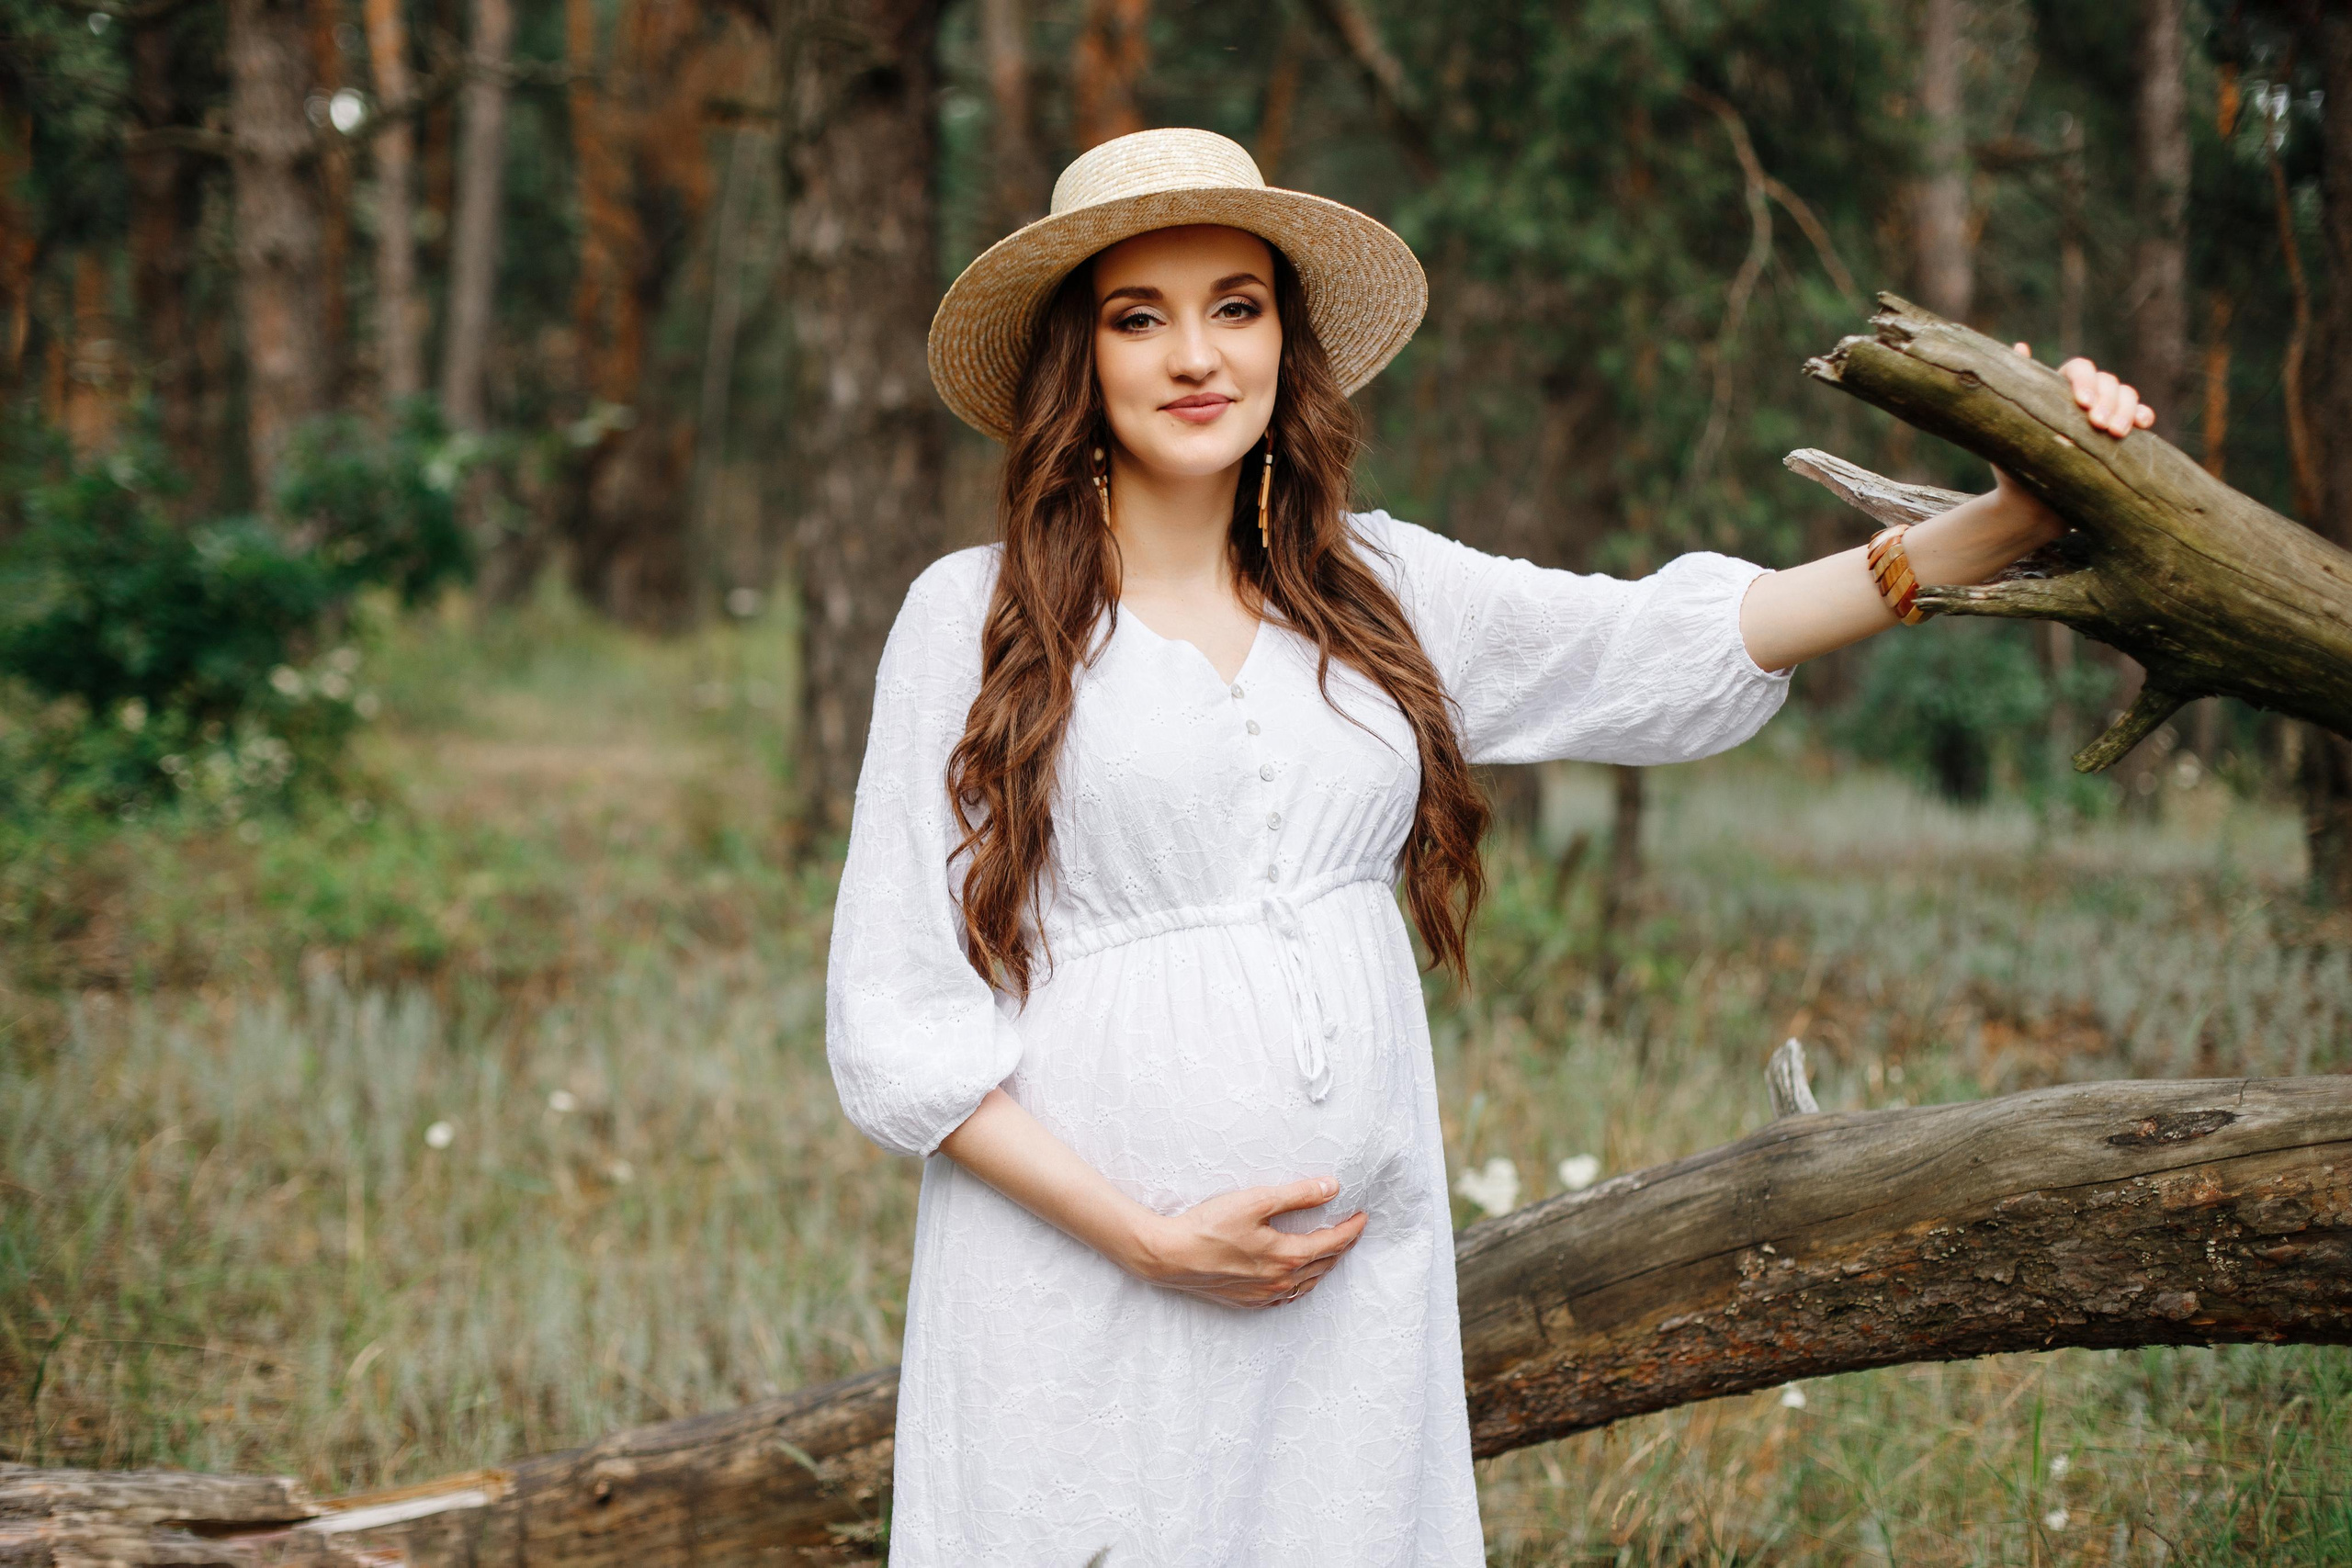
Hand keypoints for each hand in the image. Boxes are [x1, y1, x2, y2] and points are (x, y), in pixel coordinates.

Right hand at [1130, 1176, 1366, 1308]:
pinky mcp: (1247, 1301)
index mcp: (1287, 1257)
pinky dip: (1299, 1283)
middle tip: (1350, 1230)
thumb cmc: (1208, 1226)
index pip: (1332, 1243)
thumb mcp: (1255, 1201)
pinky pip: (1285, 1296)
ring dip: (1322, 1266)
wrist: (1169, 1256)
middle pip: (1323, 1265)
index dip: (1351, 1229)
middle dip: (1340, 1246)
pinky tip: (1295, 1276)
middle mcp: (1280, 1282)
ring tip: (1328, 1250)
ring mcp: (1263, 1296)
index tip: (1363, 1216)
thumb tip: (1332, 1187)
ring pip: (1306, 1283)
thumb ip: (1297, 1194)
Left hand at [1980, 343, 2158, 547]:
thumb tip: (2020, 345)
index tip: (2080, 404)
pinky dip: (2143, 416)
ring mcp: (2103, 416)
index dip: (2084, 380)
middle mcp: (2083, 400)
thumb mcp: (2007, 432)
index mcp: (2057, 390)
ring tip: (2115, 433)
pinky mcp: (2117, 437)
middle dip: (2107, 400)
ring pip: (2126, 395)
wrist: (2030, 509)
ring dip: (2126, 409)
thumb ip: (2017, 391)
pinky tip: (2144, 425)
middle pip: (2107, 381)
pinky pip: (2139, 418)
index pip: (2079, 369)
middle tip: (2098, 426)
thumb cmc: (2014, 469)